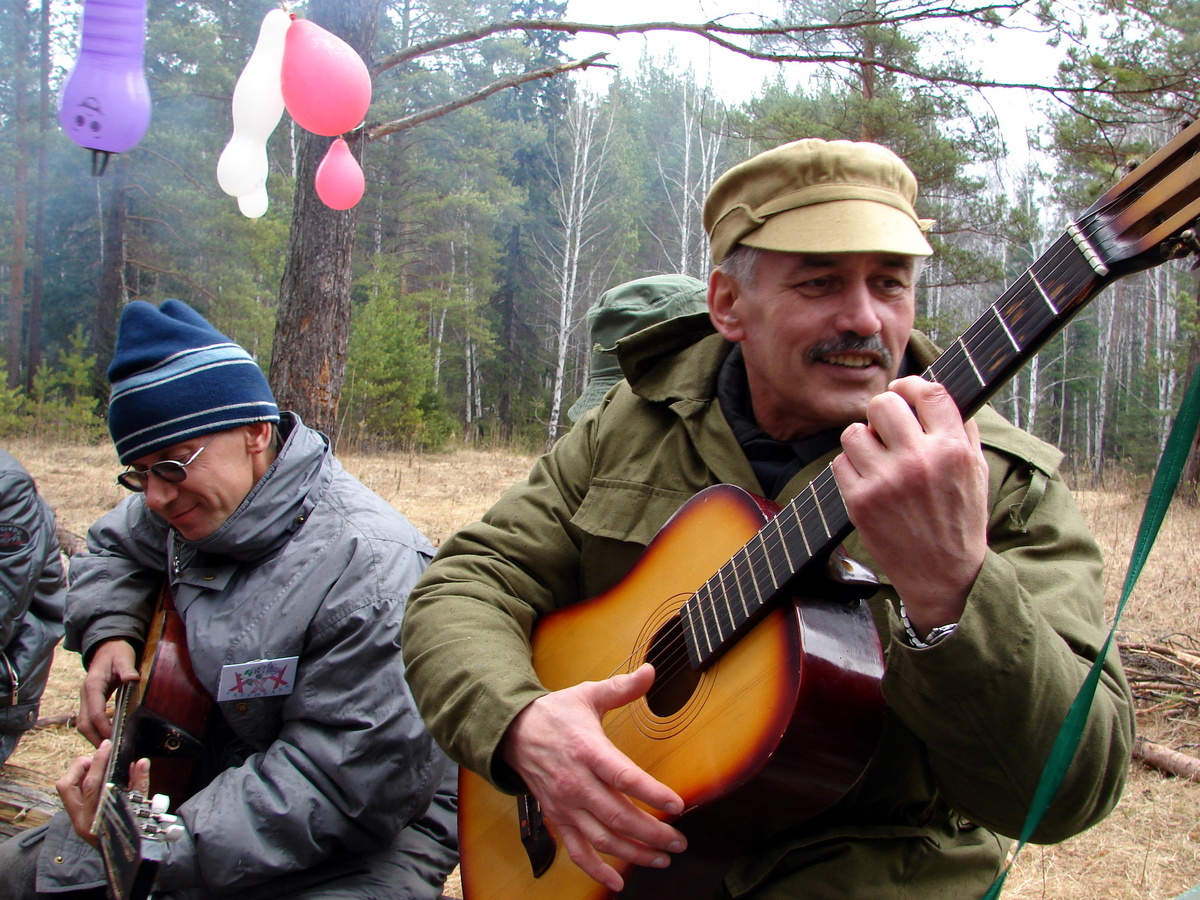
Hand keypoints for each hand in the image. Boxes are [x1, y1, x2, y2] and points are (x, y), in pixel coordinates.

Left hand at [56, 739, 150, 846]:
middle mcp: (81, 821)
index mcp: (97, 819)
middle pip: (67, 785)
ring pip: (64, 788)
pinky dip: (79, 780)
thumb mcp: (141, 809)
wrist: (126, 858)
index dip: (98, 762)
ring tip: (97, 765)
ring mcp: (75, 820)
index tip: (106, 747)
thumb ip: (139, 785)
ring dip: (78, 771)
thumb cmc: (136, 834)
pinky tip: (95, 776)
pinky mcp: (75, 817)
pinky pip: (69, 793)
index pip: (91, 785)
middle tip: (99, 756)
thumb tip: (141, 762)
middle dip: (82, 764)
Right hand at [78, 640, 139, 745]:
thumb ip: (127, 669)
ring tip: (109, 750)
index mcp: (93, 685)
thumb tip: (132, 679)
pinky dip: (95, 730)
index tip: (114, 739)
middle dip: (95, 738)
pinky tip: (108, 737)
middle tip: (110, 752)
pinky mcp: (90, 701)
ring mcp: (86, 698)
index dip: (103, 727)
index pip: (94, 713)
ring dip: (94, 737)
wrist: (107, 645)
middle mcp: (85, 694)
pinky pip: (88, 720)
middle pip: (84, 723)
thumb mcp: (124, 657)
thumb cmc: (117, 651)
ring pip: (83, 723)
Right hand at [500, 663, 686, 892]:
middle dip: (652, 832)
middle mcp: (576, 783)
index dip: (651, 793)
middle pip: (617, 815)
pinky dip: (596, 870)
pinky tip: (618, 881)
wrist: (513, 733)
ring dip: (633, 853)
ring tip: (662, 857)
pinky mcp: (557, 818)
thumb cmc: (555, 714)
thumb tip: (650, 670)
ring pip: (602, 838)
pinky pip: (576, 851)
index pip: (622, 777)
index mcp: (587, 750)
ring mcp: (565, 805)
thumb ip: (621, 688)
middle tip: (678, 840)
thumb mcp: (587, 695)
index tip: (677, 804)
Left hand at [832, 376, 988, 636]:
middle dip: (882, 411)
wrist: (944, 576)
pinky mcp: (861, 501)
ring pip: (854, 432)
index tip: (903, 390)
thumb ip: (961, 431)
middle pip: (883, 403)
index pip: (928, 391)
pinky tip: (867, 481)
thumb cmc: (960, 521)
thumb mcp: (976, 472)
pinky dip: (850, 468)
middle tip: (886, 428)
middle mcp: (919, 460)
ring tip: (877, 459)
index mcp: (953, 449)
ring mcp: (887, 481)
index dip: (911, 384)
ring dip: (863, 441)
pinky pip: (839, 462)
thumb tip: (936, 393)